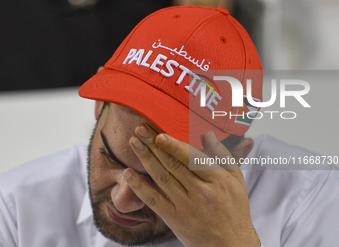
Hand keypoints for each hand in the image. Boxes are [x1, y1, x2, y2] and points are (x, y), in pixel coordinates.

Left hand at [124, 123, 260, 246]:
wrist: (230, 244)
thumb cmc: (234, 208)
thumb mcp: (236, 179)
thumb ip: (222, 155)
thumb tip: (207, 134)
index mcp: (217, 180)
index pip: (192, 159)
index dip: (174, 146)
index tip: (159, 135)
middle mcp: (201, 192)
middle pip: (173, 165)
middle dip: (154, 145)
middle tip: (140, 130)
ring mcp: (186, 206)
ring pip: (162, 178)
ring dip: (146, 159)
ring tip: (134, 143)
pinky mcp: (174, 219)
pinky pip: (154, 201)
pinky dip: (140, 187)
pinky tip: (128, 174)